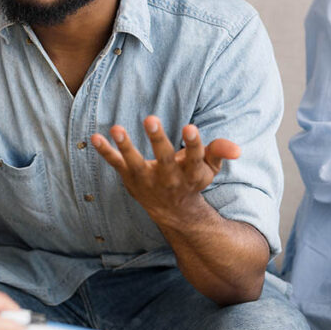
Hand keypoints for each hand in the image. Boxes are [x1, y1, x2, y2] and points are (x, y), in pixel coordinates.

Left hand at [91, 116, 238, 227]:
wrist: (173, 211)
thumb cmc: (191, 179)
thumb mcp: (209, 168)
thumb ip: (220, 152)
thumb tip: (236, 148)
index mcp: (191, 173)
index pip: (195, 157)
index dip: (193, 143)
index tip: (189, 128)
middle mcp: (168, 177)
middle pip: (164, 158)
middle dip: (157, 140)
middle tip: (151, 119)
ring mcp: (147, 178)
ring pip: (135, 162)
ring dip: (125, 146)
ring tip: (116, 128)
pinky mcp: (130, 177)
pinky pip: (115, 164)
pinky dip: (105, 151)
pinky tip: (94, 137)